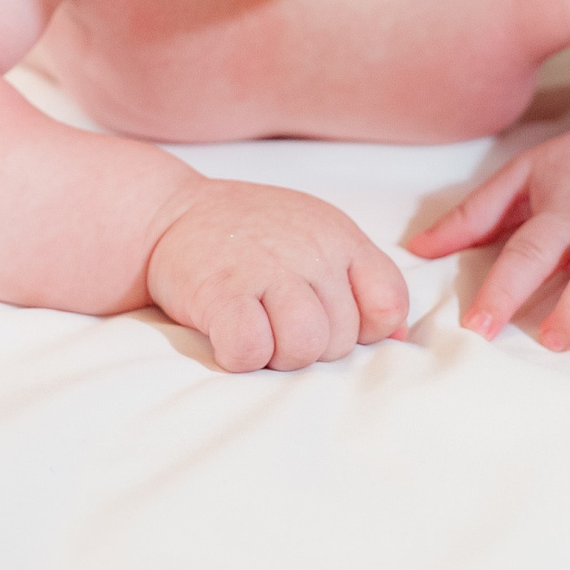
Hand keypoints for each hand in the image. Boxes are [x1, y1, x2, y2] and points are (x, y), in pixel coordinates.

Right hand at [145, 179, 408, 371]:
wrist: (170, 213)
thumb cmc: (250, 235)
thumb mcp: (317, 236)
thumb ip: (362, 279)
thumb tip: (400, 338)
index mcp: (339, 237)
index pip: (388, 305)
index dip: (363, 330)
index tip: (328, 320)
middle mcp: (309, 251)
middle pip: (341, 340)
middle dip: (311, 345)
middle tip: (275, 320)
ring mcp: (265, 269)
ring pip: (303, 349)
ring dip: (278, 355)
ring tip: (256, 330)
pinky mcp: (220, 291)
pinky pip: (250, 350)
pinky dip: (240, 356)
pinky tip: (228, 336)